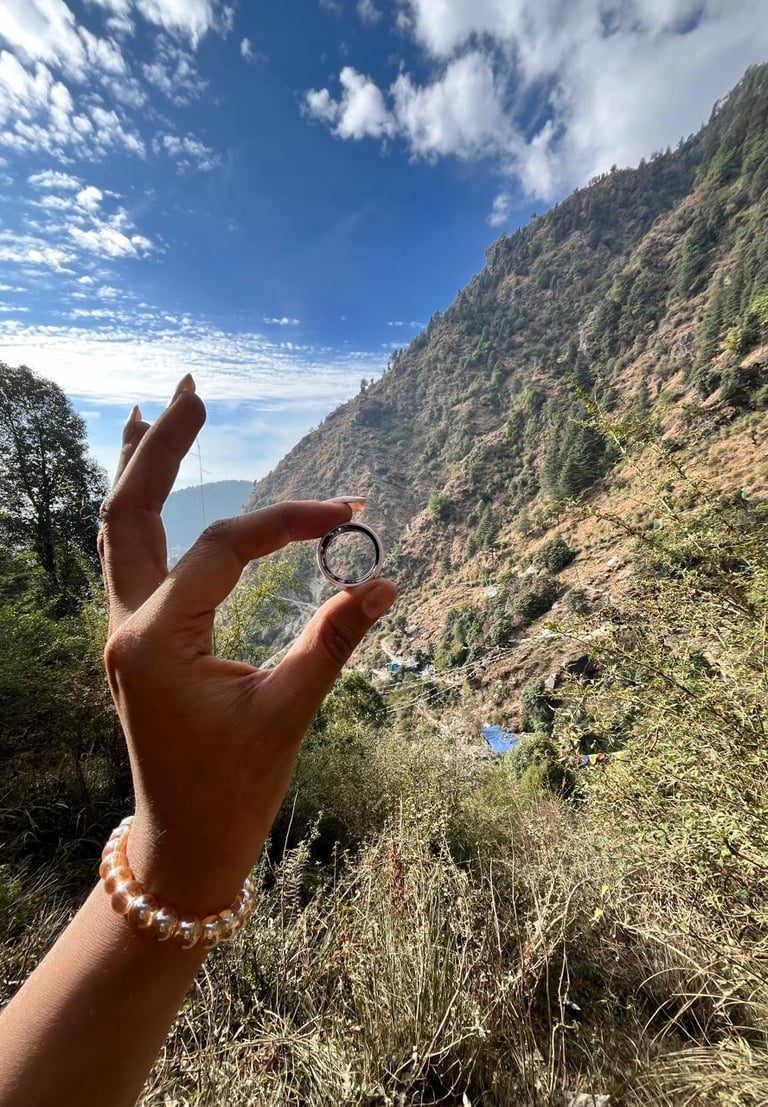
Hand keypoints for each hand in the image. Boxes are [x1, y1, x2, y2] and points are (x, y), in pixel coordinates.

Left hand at [98, 376, 396, 915]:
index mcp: (157, 641)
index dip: (290, 520)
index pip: (226, 548)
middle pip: (129, 512)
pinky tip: (153, 488)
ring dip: (138, 470)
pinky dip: (140, 512)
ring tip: (155, 413)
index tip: (349, 510)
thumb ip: (334, 639)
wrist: (184, 844)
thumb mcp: (289, 712)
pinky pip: (128, 558)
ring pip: (117, 531)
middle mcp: (127, 625)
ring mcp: (124, 631)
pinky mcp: (137, 640)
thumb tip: (386, 579)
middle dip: (163, 447)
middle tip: (194, 387)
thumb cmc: (233, 788)